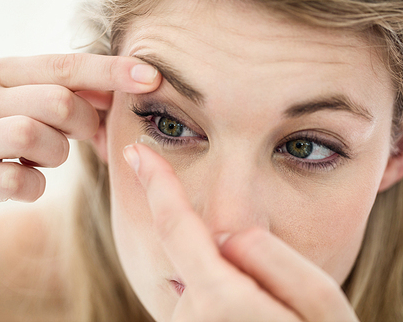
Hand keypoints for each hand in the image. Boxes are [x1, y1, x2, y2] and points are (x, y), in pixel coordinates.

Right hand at [0, 54, 159, 250]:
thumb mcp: (10, 107)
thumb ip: (58, 98)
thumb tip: (113, 94)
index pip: (64, 65)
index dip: (111, 71)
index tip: (151, 77)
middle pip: (58, 100)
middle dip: (85, 125)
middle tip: (83, 140)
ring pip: (36, 137)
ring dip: (55, 156)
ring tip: (40, 160)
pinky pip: (17, 181)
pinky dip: (33, 186)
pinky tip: (22, 183)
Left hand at [124, 143, 358, 321]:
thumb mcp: (319, 306)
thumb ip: (273, 261)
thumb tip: (229, 232)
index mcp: (219, 299)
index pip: (175, 224)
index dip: (156, 183)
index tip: (137, 151)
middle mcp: (188, 316)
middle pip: (198, 255)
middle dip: (226, 256)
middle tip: (275, 296)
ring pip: (202, 281)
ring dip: (229, 286)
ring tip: (269, 318)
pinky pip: (201, 303)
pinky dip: (222, 302)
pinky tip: (251, 321)